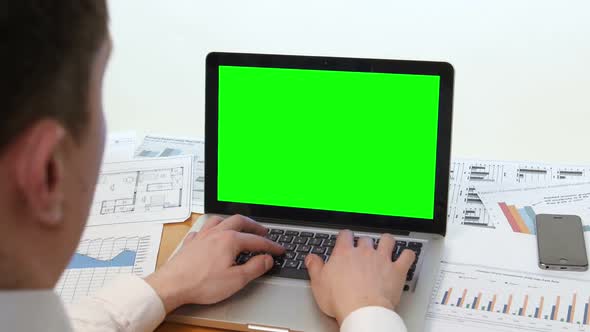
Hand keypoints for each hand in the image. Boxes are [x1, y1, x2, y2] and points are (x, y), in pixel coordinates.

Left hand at [145, 215, 284, 312]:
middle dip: (254, 226)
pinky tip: (211, 234)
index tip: (279, 250)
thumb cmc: (201, 283)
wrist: (172, 285)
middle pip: (239, 221)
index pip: (257, 240)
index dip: (271, 246)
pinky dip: (211, 229)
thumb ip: (255, 267)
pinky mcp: (191, 243)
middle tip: (263, 232)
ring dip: (233, 221)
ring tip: (239, 226)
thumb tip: (267, 259)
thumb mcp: (236, 279)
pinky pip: (203, 229)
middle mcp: (216, 233)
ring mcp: (202, 236)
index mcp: (230, 240)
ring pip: (220, 220)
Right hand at [305, 230, 414, 324]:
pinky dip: (407, 255)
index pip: (345, 235)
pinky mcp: (397, 270)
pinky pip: (407, 256)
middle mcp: (364, 252)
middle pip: (365, 238)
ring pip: (387, 240)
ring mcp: (382, 259)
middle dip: (365, 243)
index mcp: (344, 253)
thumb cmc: (341, 299)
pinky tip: (406, 256)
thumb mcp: (318, 283)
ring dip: (387, 242)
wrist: (362, 310)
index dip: (345, 237)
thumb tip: (310, 258)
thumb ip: (315, 267)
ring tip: (386, 246)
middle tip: (364, 251)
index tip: (345, 240)